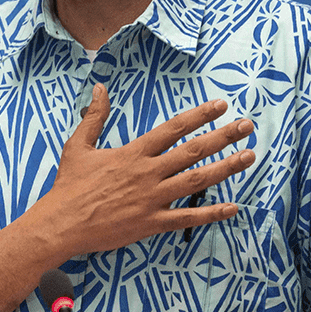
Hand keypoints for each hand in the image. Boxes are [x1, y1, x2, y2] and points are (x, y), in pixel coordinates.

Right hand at [33, 83, 255, 255]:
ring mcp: (153, 198)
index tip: (221, 105)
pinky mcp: (152, 223)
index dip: (199, 115)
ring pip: (197, 180)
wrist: (61, 223)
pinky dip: (211, 213)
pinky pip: (188, 218)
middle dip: (224, 137)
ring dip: (226, 168)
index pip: (173, 128)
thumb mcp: (78, 145)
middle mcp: (148, 172)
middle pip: (194, 150)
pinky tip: (233, 207)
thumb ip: (94, 117)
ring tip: (249, 157)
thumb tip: (99, 88)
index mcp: (133, 153)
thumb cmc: (69, 185)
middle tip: (248, 126)